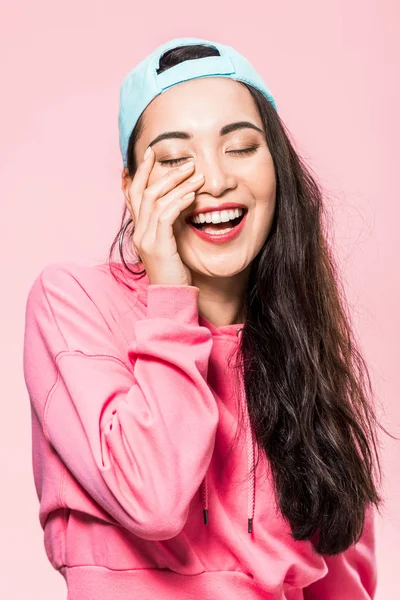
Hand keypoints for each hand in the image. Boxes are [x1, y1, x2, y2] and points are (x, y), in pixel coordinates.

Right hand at [126, 147, 203, 285]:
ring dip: (177, 185)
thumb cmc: (175, 272)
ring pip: (155, 201)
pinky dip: (179, 202)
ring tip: (196, 175)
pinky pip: (166, 216)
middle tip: (185, 162)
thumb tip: (183, 201)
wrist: (172, 297)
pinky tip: (192, 195)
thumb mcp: (170, 243)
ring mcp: (145, 239)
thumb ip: (170, 223)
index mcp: (139, 229)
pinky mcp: (158, 246)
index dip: (141, 172)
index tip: (151, 153)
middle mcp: (138, 232)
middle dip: (163, 173)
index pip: (134, 194)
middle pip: (144, 192)